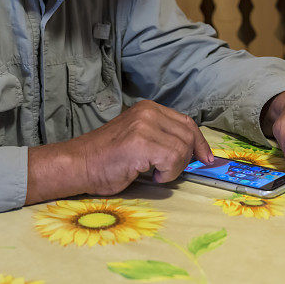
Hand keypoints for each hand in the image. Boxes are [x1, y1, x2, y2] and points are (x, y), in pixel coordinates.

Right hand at [26, 100, 213, 203]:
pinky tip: (150, 175)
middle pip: (188, 135)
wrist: (77, 165)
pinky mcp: (140, 142)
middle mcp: (148, 112)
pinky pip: (171, 159)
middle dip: (186, 159)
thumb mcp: (139, 138)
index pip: (186, 122)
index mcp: (148, 108)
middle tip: (169, 171)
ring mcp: (144, 125)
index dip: (200, 142)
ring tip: (155, 172)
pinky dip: (167, 173)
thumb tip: (194, 152)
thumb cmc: (107, 159)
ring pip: (182, 148)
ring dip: (174, 168)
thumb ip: (162, 138)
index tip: (206, 158)